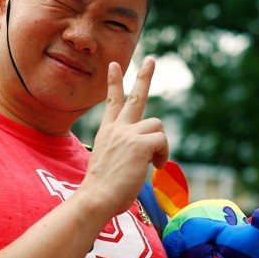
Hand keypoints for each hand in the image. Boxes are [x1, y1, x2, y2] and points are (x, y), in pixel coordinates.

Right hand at [75, 58, 168, 218]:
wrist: (95, 198)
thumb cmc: (101, 191)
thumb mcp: (112, 164)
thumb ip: (127, 153)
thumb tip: (145, 157)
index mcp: (107, 132)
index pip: (112, 102)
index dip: (114, 82)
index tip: (114, 65)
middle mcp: (117, 129)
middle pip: (134, 97)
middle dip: (144, 76)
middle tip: (150, 59)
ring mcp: (128, 134)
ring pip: (157, 125)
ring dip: (160, 144)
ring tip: (154, 163)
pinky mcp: (140, 144)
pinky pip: (162, 140)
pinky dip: (163, 154)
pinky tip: (156, 167)